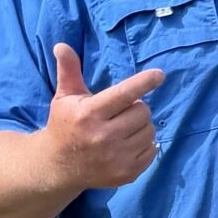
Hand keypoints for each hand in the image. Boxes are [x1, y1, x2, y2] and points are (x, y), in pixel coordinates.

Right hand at [46, 41, 163, 191]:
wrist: (58, 166)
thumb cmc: (65, 125)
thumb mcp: (65, 97)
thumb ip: (68, 70)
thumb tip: (61, 44)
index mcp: (89, 114)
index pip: (124, 94)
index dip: (144, 82)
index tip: (159, 75)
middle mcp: (103, 137)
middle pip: (143, 111)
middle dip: (136, 108)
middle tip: (120, 113)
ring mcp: (116, 158)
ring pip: (150, 130)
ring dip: (141, 126)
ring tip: (122, 128)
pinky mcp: (126, 173)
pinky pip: (153, 150)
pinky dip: (144, 144)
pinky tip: (126, 145)